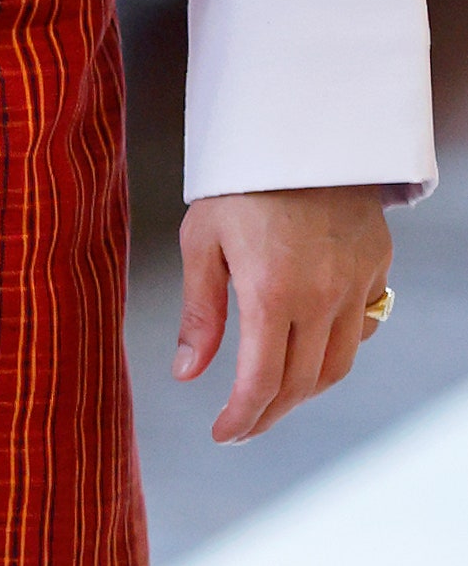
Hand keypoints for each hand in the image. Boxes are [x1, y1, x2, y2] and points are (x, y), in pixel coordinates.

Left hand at [176, 185, 392, 443]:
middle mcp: (323, 298)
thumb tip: (187, 374)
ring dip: (304, 391)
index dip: (242, 418)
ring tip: (270, 398)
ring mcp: (358, 286)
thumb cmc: (237, 183)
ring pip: (339, 366)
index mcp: (272, 292)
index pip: (263, 381)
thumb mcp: (201, 240)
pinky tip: (307, 352)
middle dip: (269, 414)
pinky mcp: (377, 269)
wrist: (298, 130)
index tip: (222, 435)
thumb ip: (199, 313)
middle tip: (240, 427)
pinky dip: (334, 352)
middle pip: (301, 384)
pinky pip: (363, 329)